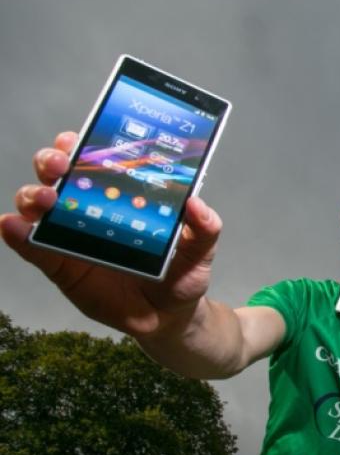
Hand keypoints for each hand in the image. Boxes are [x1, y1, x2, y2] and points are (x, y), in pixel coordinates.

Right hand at [0, 131, 222, 337]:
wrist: (169, 316)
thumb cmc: (182, 274)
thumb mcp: (201, 249)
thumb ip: (206, 228)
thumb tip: (196, 204)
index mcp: (124, 195)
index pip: (97, 159)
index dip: (84, 143)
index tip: (80, 138)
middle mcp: (91, 207)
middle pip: (60, 173)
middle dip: (52, 160)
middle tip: (60, 165)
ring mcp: (72, 235)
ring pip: (39, 204)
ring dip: (33, 194)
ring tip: (44, 199)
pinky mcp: (60, 265)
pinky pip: (32, 247)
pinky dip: (16, 234)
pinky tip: (12, 226)